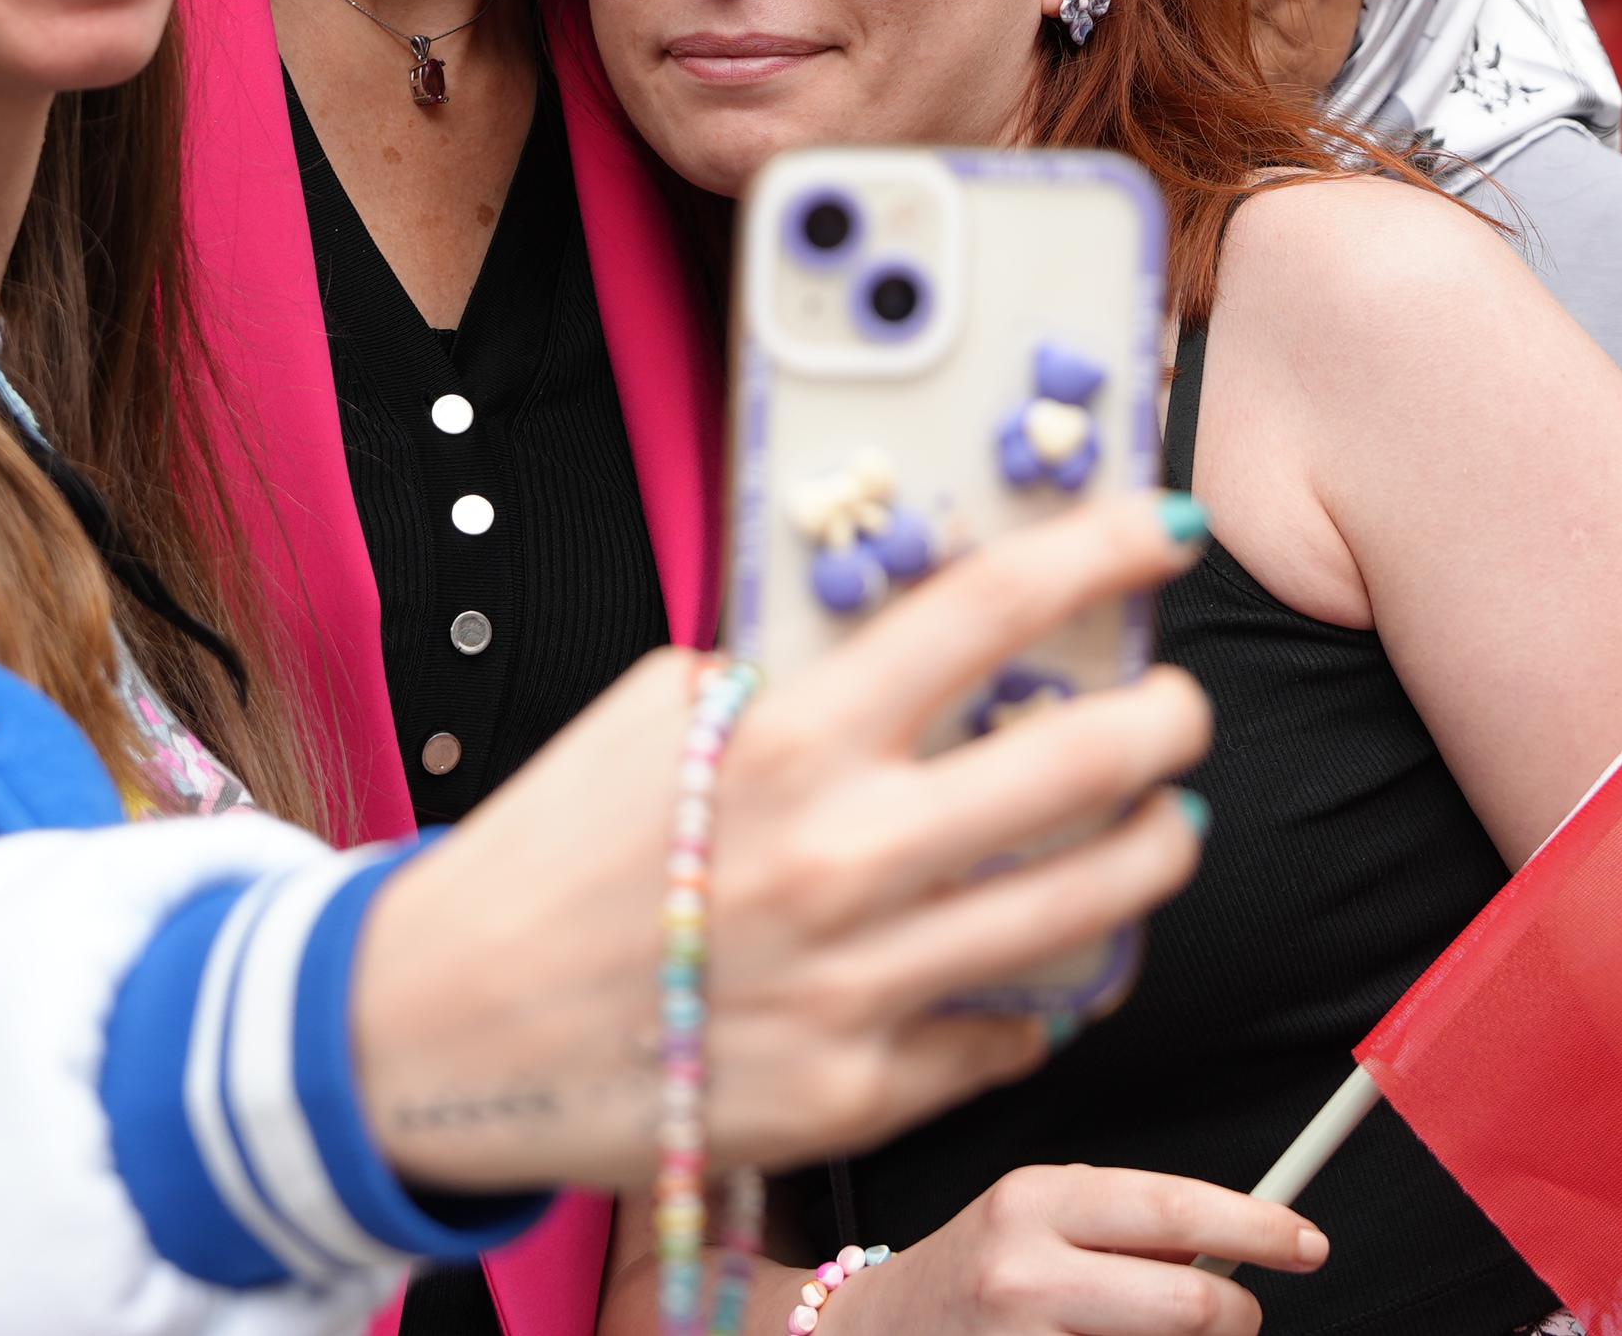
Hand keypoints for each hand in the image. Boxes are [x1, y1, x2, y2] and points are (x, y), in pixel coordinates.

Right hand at [358, 490, 1211, 1192]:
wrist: (442, 1029)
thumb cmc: (550, 857)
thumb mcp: (658, 713)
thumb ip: (787, 680)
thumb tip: (909, 649)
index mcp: (792, 737)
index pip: (989, 609)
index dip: (1105, 550)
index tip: (1168, 528)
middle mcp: (843, 855)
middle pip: (1082, 764)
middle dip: (1168, 720)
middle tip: (1179, 708)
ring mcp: (859, 984)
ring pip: (1084, 911)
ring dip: (1150, 855)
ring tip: (1161, 829)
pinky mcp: (857, 1092)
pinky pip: (1005, 1033)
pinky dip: (1038, 993)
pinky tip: (1041, 964)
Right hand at [841, 1165, 1321, 1335]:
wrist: (874, 1333)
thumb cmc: (974, 1272)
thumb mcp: (1037, 1216)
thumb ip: (1127, 1227)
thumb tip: (1235, 1249)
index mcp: (1035, 1199)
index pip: (1173, 1208)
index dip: (1256, 1228)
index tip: (1306, 1244)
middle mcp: (1024, 1269)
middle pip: (1187, 1305)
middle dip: (1236, 1318)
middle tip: (1239, 1316)